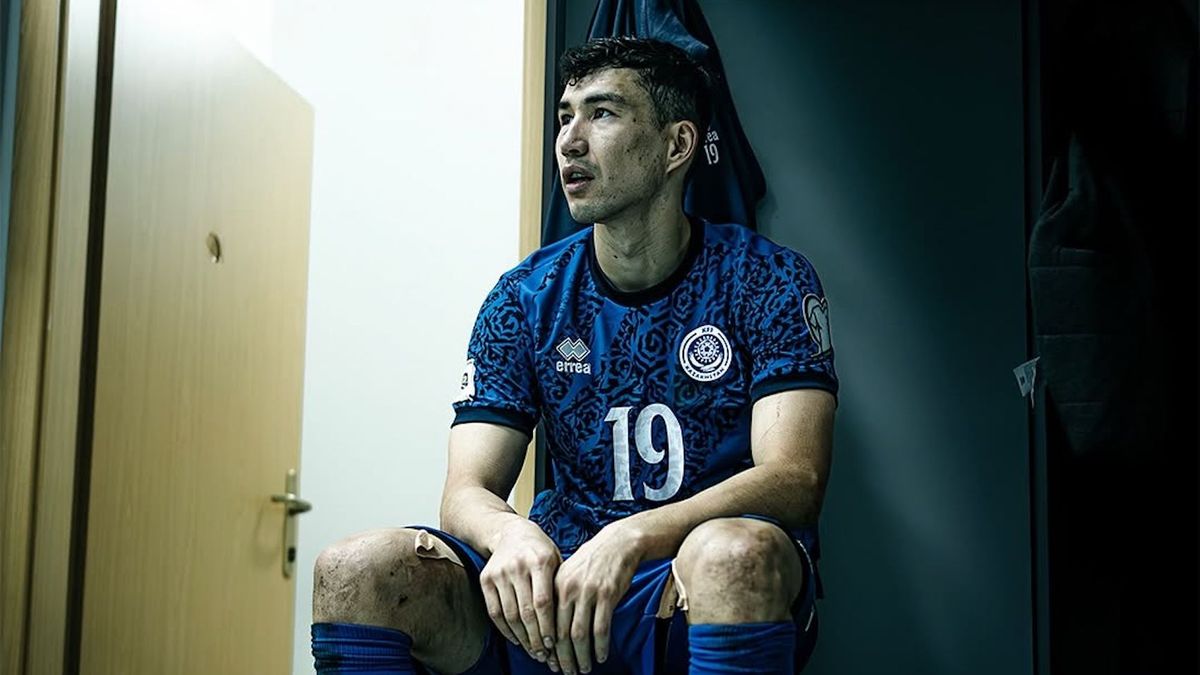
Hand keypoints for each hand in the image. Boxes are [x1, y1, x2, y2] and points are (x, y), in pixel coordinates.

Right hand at [479, 519, 561, 664]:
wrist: (511, 533)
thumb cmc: (541, 551)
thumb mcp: (556, 560)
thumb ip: (561, 587)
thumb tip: (571, 624)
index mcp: (540, 561)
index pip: (543, 602)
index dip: (548, 626)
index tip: (553, 644)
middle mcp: (518, 566)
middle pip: (526, 612)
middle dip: (535, 638)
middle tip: (544, 655)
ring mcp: (499, 573)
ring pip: (509, 615)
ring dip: (521, 638)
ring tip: (532, 651)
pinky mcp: (486, 579)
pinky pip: (494, 612)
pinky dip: (505, 630)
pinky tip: (517, 640)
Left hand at [553, 520, 644, 673]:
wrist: (618, 543)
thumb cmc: (593, 561)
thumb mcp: (569, 573)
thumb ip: (559, 597)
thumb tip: (554, 629)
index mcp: (555, 585)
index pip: (547, 623)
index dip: (548, 647)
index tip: (550, 661)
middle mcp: (568, 590)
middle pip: (561, 633)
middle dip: (562, 657)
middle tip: (566, 672)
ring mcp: (588, 593)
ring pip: (580, 635)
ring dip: (581, 656)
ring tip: (584, 669)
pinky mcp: (607, 595)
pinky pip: (601, 628)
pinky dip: (600, 646)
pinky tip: (601, 656)